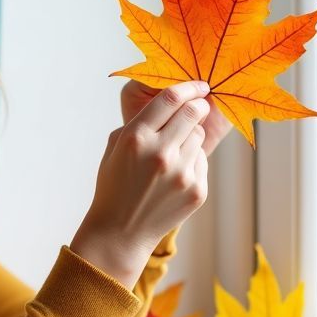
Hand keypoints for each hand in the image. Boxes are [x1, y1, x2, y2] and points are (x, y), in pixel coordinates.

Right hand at [71, 80, 211, 287]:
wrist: (120, 231)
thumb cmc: (114, 184)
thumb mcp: (115, 146)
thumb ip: (140, 121)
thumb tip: (171, 99)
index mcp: (136, 138)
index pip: (171, 98)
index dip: (189, 86)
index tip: (199, 84)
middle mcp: (160, 153)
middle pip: (193, 112)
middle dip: (199, 105)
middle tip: (199, 105)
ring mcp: (181, 174)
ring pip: (199, 136)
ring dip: (191, 136)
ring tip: (174, 151)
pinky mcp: (196, 190)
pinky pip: (201, 160)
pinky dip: (192, 161)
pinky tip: (174, 175)